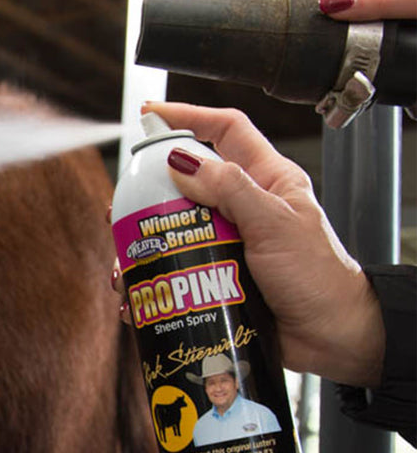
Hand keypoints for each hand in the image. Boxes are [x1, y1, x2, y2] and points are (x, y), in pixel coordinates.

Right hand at [138, 101, 385, 387]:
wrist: (329, 336)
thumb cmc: (318, 277)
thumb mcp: (275, 224)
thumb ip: (231, 189)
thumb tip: (181, 161)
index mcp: (267, 179)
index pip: (225, 130)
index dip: (189, 116)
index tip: (150, 117)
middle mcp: (243, 207)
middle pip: (186, 184)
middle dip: (148, 195)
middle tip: (123, 209)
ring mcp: (227, 243)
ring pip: (172, 232)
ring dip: (143, 248)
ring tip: (126, 266)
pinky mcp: (215, 278)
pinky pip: (174, 271)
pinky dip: (151, 282)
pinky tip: (136, 298)